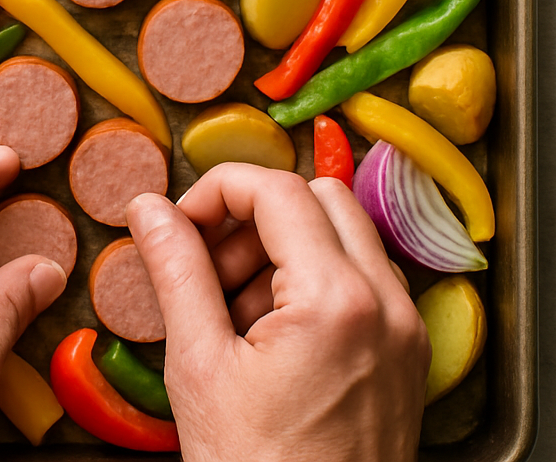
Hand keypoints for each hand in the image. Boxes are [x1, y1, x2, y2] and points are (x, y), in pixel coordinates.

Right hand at [126, 165, 429, 461]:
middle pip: (318, 197)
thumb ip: (175, 270)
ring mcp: (404, 330)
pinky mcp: (406, 354)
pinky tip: (269, 331)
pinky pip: (361, 278)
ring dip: (283, 245)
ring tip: (232, 306)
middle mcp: (387, 304)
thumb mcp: (199, 366)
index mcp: (336, 300)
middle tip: (208, 262)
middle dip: (254, 215)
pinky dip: (312, 278)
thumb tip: (148, 208)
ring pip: (343, 232)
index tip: (179, 224)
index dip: (217, 192)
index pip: (276, 190)